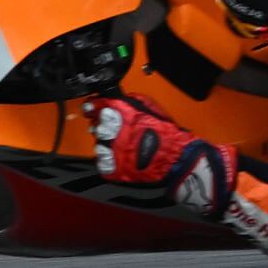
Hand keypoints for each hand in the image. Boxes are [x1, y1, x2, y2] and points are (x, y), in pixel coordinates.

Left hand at [88, 97, 235, 219]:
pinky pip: (103, 163)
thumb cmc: (167, 135)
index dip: (96, 107)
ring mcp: (115, 153)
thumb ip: (133, 102)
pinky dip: (109, 160)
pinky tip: (119, 157)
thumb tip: (119, 98)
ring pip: (99, 145)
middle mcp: (117, 133)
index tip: (92, 107)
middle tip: (109, 129)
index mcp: (126, 116)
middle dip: (102, 126)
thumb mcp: (152, 108)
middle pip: (99, 126)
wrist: (176, 159)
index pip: (102, 108)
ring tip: (120, 145)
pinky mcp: (116, 169)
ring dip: (106, 144)